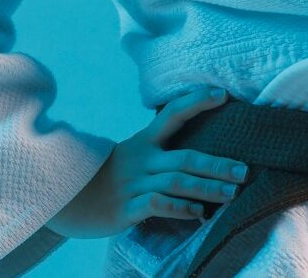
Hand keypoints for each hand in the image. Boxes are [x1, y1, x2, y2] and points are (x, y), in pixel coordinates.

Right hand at [46, 86, 250, 238]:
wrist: (63, 197)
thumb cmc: (106, 177)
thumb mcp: (131, 157)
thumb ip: (159, 153)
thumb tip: (199, 155)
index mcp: (144, 141)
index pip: (173, 113)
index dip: (197, 101)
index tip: (223, 94)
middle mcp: (141, 159)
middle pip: (185, 157)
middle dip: (218, 164)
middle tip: (244, 170)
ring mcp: (133, 183)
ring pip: (177, 181)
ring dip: (207, 188)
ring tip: (232, 193)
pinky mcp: (125, 208)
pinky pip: (157, 204)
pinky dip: (180, 208)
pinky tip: (199, 214)